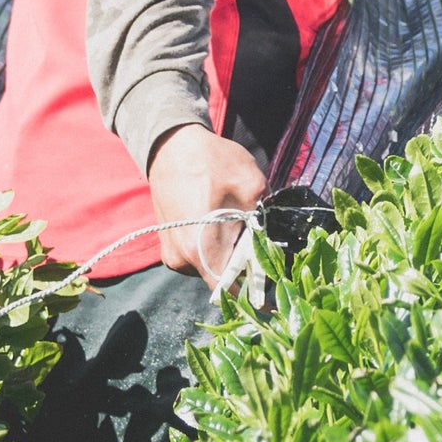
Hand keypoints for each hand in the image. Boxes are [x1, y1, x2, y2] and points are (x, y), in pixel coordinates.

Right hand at [146, 123, 265, 281]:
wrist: (172, 145)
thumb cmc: (212, 162)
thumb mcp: (252, 186)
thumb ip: (263, 222)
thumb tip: (271, 244)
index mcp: (201, 249)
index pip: (230, 291)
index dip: (254, 295)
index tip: (272, 295)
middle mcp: (182, 260)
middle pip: (223, 279)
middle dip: (245, 267)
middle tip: (261, 244)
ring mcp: (172, 255)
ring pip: (211, 267)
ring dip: (228, 254)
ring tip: (237, 225)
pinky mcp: (169, 246)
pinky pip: (198, 257)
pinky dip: (213, 247)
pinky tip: (221, 222)